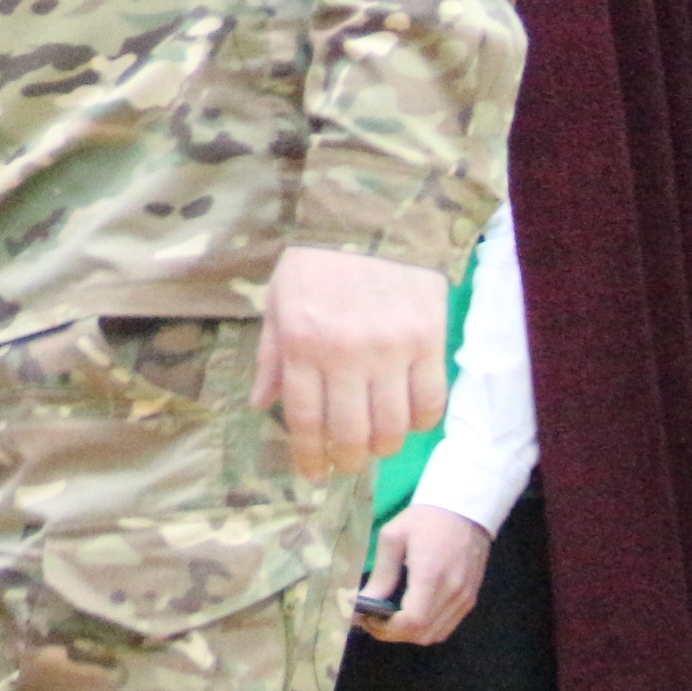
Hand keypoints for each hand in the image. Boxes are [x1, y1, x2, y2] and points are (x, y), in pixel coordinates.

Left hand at [253, 245, 449, 481]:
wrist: (375, 217)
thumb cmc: (318, 261)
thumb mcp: (279, 300)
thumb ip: (271, 355)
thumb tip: (261, 404)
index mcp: (302, 343)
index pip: (305, 419)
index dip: (308, 456)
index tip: (312, 473)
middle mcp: (346, 353)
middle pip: (351, 434)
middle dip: (346, 460)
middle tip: (344, 464)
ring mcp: (392, 350)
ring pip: (392, 427)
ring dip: (383, 447)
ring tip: (375, 444)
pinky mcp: (430, 342)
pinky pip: (431, 403)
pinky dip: (420, 423)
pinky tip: (408, 418)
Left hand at [355, 505, 491, 645]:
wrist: (464, 508)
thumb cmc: (425, 518)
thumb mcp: (393, 537)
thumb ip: (382, 574)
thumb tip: (365, 601)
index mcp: (431, 575)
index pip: (413, 621)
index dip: (387, 629)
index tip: (367, 620)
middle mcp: (452, 592)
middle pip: (423, 634)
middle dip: (394, 634)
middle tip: (373, 621)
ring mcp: (465, 598)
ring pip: (436, 634)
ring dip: (410, 634)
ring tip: (388, 619)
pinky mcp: (471, 598)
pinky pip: (447, 626)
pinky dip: (427, 628)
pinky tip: (410, 615)